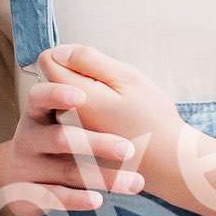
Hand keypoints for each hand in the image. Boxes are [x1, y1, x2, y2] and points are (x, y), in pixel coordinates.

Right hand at [0, 100, 146, 215]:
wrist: (14, 178)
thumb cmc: (51, 139)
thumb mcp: (55, 117)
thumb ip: (76, 99)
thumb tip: (86, 66)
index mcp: (37, 113)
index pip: (40, 98)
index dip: (57, 95)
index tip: (82, 95)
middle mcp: (29, 138)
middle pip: (60, 139)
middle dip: (96, 144)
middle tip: (128, 149)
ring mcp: (28, 168)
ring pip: (66, 171)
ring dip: (103, 177)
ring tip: (135, 183)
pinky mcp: (30, 194)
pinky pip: (54, 197)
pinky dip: (75, 199)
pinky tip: (98, 200)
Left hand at [30, 44, 189, 185]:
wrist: (168, 165)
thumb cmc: (152, 117)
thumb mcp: (127, 78)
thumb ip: (88, 60)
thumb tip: (59, 51)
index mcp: (72, 98)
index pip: (48, 61)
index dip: (69, 55)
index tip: (94, 66)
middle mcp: (62, 119)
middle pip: (54, 82)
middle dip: (76, 78)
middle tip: (111, 91)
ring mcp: (67, 139)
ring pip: (63, 104)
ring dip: (81, 100)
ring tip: (114, 111)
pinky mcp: (75, 153)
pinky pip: (71, 125)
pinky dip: (87, 121)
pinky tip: (111, 128)